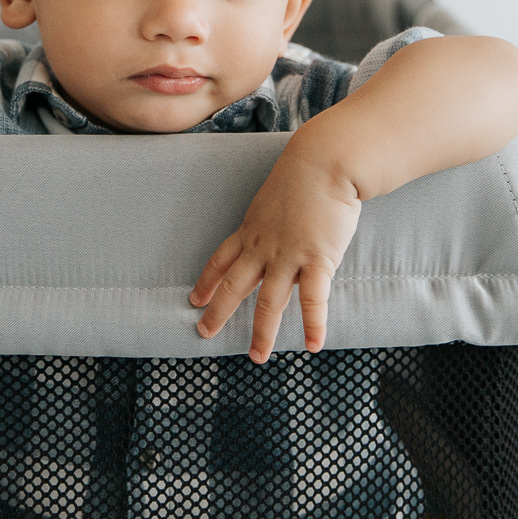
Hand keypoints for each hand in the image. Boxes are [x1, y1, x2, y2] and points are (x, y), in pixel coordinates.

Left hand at [188, 147, 360, 362]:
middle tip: (204, 333)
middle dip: (218, 312)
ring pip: (270, 301)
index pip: (221, 260)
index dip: (206, 281)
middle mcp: (264, 247)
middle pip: (235, 285)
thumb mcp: (276, 199)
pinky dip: (313, 324)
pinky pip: (313, 299)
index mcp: (252, 230)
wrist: (323, 162)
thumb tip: (283, 237)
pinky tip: (312, 346)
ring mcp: (289, 255)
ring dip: (262, 332)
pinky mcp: (317, 259)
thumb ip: (275, 222)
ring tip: (257, 357)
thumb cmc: (305, 174)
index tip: (194, 299)